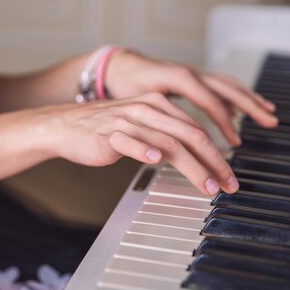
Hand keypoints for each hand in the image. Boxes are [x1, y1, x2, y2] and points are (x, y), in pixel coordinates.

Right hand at [38, 92, 238, 195]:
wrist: (63, 126)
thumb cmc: (101, 129)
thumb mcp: (138, 125)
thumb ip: (165, 134)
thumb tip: (194, 153)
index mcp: (155, 104)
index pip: (195, 128)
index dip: (216, 153)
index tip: (226, 175)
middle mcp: (144, 109)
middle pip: (189, 135)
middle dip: (214, 162)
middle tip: (227, 184)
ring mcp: (126, 121)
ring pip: (168, 142)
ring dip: (192, 166)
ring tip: (206, 185)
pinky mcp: (107, 134)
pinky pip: (129, 141)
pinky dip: (143, 150)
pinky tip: (154, 160)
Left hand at [104, 51, 277, 144]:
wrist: (117, 65)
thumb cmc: (124, 81)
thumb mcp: (138, 98)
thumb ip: (157, 115)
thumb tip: (169, 140)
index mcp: (179, 77)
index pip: (210, 101)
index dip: (224, 122)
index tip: (234, 141)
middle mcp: (190, 73)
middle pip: (228, 88)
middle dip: (251, 105)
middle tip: (270, 121)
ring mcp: (192, 74)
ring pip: (227, 85)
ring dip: (248, 98)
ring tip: (266, 112)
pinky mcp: (190, 79)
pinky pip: (218, 86)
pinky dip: (232, 97)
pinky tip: (237, 111)